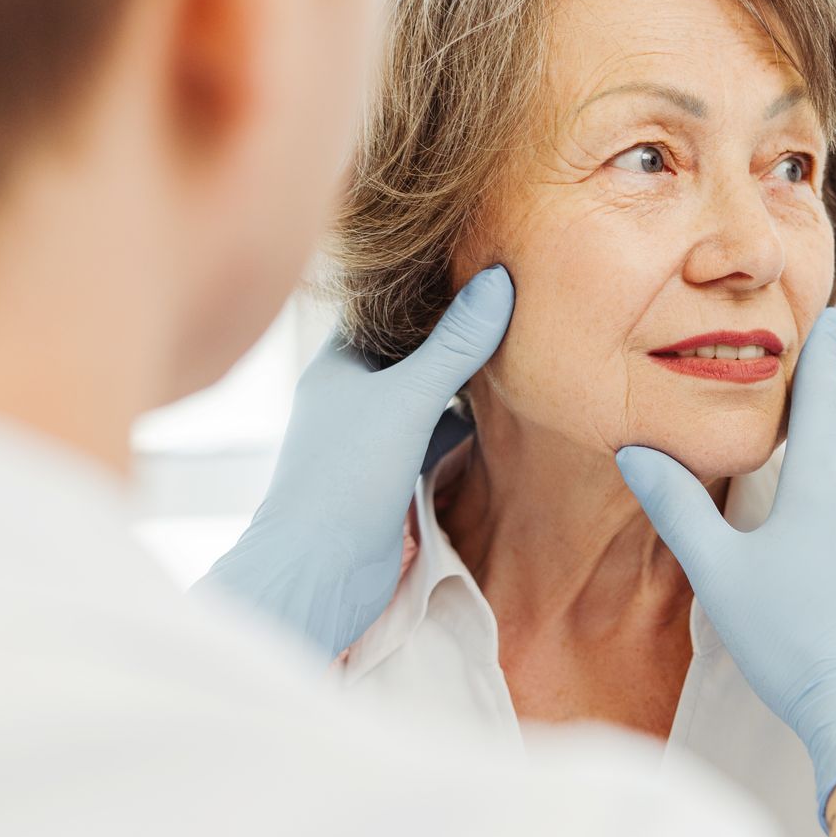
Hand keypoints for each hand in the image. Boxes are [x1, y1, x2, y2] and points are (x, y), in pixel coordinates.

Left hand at [195, 266, 513, 657]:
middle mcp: (350, 394)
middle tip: (509, 302)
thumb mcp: (406, 400)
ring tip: (515, 348)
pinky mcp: (392, 474)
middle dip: (453, 331)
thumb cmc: (345, 478)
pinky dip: (463, 423)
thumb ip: (455, 345)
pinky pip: (433, 434)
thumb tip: (501, 280)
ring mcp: (371, 436)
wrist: (319, 573)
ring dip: (461, 379)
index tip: (477, 263)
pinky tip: (500, 412)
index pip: (384, 308)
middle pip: (409, 349)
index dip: (428, 286)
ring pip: (424, 393)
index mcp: (337, 362)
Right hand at [615, 309, 835, 828]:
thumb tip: (634, 450)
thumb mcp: (720, 573)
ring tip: (830, 516)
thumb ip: (676, 505)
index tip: (831, 317)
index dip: (824, 344)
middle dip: (826, 425)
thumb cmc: (793, 645)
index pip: (825, 380)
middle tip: (796, 453)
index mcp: (827, 465)